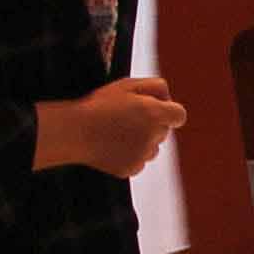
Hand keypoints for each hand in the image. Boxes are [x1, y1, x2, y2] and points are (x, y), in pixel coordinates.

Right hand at [53, 75, 184, 178]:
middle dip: (152, 124)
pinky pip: (139, 161)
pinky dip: (130, 155)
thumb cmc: (99, 104)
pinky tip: (112, 145)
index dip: (169, 111)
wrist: (74, 132)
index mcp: (154, 114)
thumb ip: (155, 86)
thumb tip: (168, 98)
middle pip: (164, 131)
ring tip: (118, 132)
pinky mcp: (132, 169)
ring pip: (153, 148)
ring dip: (143, 141)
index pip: (179, 115)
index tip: (156, 110)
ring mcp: (142, 155)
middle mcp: (153, 136)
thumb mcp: (127, 84)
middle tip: (127, 118)